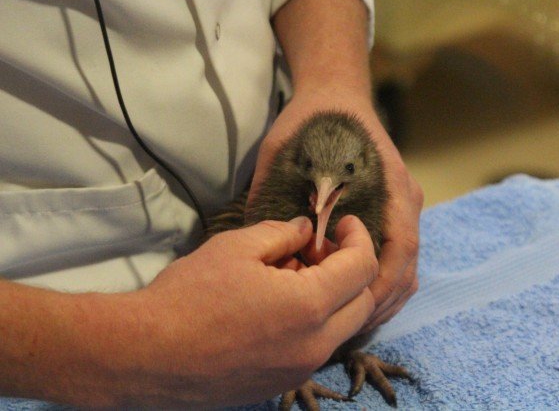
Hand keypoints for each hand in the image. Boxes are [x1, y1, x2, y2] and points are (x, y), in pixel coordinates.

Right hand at [115, 215, 376, 407]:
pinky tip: (278, 307)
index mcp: (309, 306)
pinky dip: (314, 322)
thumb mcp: (236, 248)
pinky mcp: (282, 383)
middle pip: (363, 302)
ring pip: (341, 326)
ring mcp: (300, 369)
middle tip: (319, 250)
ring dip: (333, 296)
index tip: (343, 223)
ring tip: (291, 275)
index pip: (362, 268)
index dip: (359, 238)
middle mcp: (315, 344)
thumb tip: (305, 230)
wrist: (147, 356)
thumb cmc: (189, 296)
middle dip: (353, 269)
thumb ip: (281, 234)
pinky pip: (316, 347)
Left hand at [249, 89, 422, 333]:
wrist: (335, 95)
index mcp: (388, 184)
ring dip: (383, 297)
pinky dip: (381, 282)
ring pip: (407, 266)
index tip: (352, 307)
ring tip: (350, 322)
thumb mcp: (285, 156)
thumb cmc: (310, 125)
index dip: (380, 284)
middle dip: (381, 302)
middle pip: (408, 265)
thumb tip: (265, 251)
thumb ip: (280, 198)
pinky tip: (353, 296)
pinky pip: (398, 256)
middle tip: (347, 330)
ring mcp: (403, 205)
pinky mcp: (394, 210)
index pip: (400, 246)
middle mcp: (404, 198)